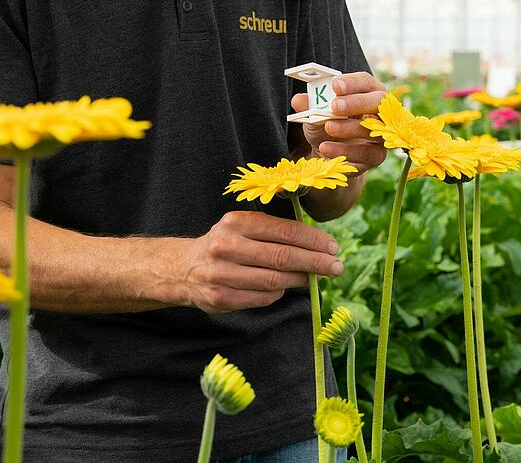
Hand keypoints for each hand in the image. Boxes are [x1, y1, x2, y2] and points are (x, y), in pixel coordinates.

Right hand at [177, 210, 342, 313]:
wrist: (183, 268)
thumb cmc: (225, 243)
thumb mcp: (242, 227)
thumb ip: (273, 232)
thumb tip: (315, 244)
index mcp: (236, 222)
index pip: (282, 231)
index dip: (311, 240)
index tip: (332, 246)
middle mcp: (227, 246)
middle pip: (281, 257)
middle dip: (314, 262)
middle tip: (337, 266)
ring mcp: (222, 274)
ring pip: (273, 280)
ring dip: (300, 280)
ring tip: (317, 277)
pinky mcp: (221, 298)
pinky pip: (261, 298)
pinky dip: (279, 294)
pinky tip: (287, 288)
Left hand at [291, 71, 387, 174]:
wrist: (327, 150)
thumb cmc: (325, 122)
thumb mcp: (313, 113)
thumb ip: (308, 105)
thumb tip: (299, 100)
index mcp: (366, 92)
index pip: (365, 82)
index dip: (352, 82)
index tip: (335, 85)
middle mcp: (378, 110)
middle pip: (378, 102)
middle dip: (357, 103)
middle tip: (335, 106)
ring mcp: (381, 133)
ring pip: (374, 129)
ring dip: (349, 127)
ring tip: (328, 127)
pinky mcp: (377, 155)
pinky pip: (368, 153)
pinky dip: (346, 151)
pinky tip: (326, 148)